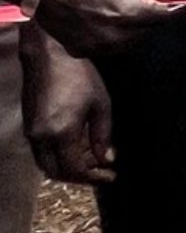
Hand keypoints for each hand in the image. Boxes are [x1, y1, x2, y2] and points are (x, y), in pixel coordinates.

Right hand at [23, 40, 114, 183]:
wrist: (49, 55)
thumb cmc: (80, 76)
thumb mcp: (101, 106)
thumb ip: (102, 136)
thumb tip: (104, 160)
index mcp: (60, 133)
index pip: (74, 170)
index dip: (93, 177)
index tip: (110, 176)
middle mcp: (41, 136)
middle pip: (56, 172)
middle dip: (79, 176)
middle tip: (101, 171)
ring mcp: (31, 131)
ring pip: (46, 163)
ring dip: (68, 166)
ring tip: (92, 157)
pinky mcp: (28, 124)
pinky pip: (42, 150)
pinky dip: (59, 155)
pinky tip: (78, 145)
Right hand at [31, 0, 185, 58]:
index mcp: (131, 13)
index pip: (168, 17)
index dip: (182, 10)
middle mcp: (119, 36)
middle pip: (152, 30)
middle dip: (155, 16)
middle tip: (145, 1)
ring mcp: (101, 48)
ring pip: (134, 41)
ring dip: (136, 28)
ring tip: (120, 9)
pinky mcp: (86, 53)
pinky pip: (112, 47)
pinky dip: (115, 36)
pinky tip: (104, 21)